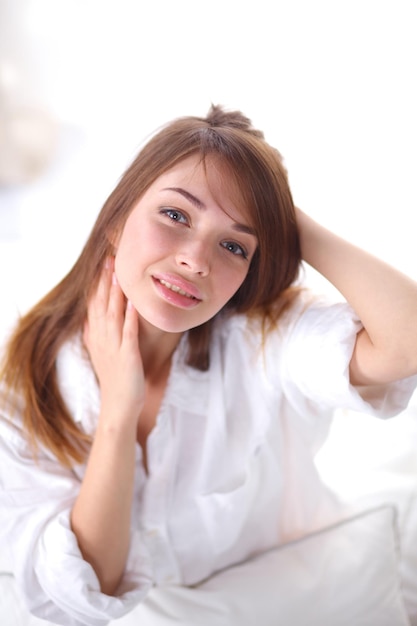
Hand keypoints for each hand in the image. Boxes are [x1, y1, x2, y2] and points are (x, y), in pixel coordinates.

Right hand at [83, 257, 143, 426]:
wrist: (118, 406)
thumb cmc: (113, 380)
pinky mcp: (127, 355)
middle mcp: (102, 338)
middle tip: (108, 258)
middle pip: (101, 304)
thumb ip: (93, 335)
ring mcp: (114, 346)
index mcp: (96, 336)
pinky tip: (135, 303)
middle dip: (104, 281)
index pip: (93, 305)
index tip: (101, 264)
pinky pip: (129, 332)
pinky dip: (131, 317)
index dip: (97, 284)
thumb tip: (88, 319)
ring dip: (115, 293)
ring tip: (119, 273)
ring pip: (113, 314)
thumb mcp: (99, 354)